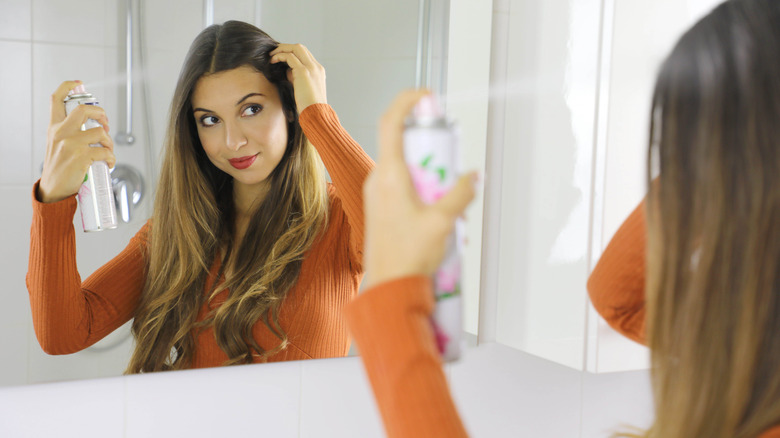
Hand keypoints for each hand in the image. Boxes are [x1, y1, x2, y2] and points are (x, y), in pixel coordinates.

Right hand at [38, 81, 114, 202]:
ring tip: (107, 150)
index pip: (56, 100)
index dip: (68, 87)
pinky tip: (108, 163)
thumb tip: (94, 126)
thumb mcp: (57, 144)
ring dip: (109, 141)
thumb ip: (69, 132)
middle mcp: (61, 132)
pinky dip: (111, 157)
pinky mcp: (81, 156)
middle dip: (101, 113)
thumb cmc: (59, 167)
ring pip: (100, 132)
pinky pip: (105, 151)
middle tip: (105, 124)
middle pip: (84, 109)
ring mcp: (71, 143)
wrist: (53, 189)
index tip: (79, 84)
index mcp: (54, 127)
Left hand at [269, 43, 326, 112]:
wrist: (316, 114)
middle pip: (300, 48)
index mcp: (318, 72)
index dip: (292, 53)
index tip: (281, 57)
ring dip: (281, 49)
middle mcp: (316, 67)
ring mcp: (311, 68)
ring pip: (295, 48)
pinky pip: (289, 56)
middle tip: (273, 52)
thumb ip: (296, 78)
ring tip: (271, 55)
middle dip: (285, 47)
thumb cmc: (309, 107)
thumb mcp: (303, 89)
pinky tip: (272, 61)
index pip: (305, 54)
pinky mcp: (303, 72)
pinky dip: (280, 56)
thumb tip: (286, 71)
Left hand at [363, 89, 477, 288]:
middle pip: (402, 143)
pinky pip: (402, 183)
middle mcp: (378, 180)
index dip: (407, 102)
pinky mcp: (381, 206)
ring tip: (447, 194)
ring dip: (428, 170)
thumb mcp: (443, 222)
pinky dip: (422, 185)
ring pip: (404, 165)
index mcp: (389, 176)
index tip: (427, 96)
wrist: (389, 288)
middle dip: (429, 144)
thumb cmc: (407, 258)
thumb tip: (472, 176)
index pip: (391, 123)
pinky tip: (438, 209)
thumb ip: (460, 194)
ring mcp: (377, 193)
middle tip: (450, 155)